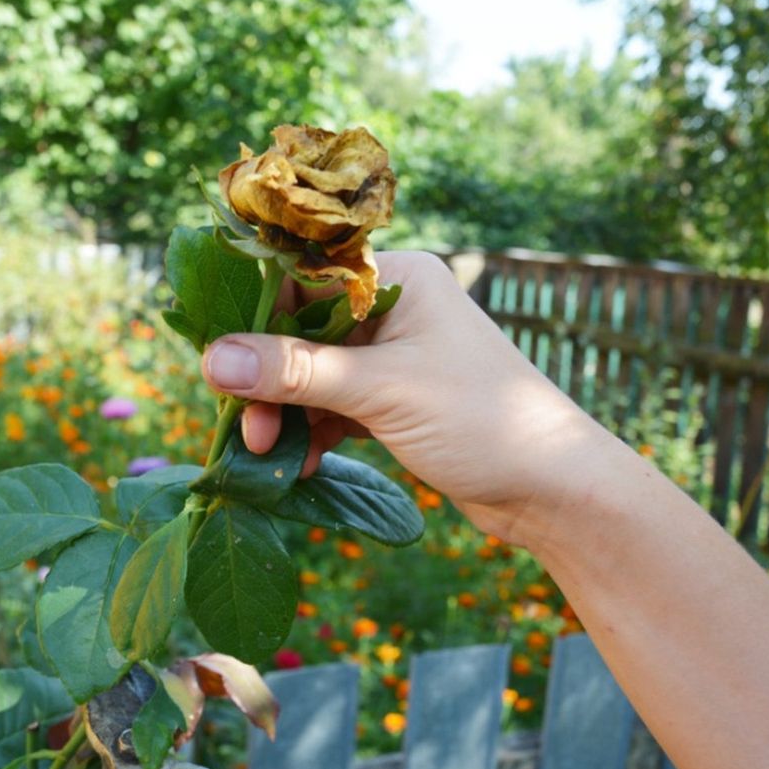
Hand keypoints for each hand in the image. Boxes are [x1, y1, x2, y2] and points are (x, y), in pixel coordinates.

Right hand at [200, 251, 610, 545]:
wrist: (554, 489)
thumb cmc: (480, 421)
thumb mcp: (380, 392)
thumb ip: (295, 373)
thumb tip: (214, 360)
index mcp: (399, 279)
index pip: (301, 281)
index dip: (253, 321)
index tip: (215, 362)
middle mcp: (395, 308)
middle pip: (300, 333)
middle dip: (267, 381)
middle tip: (243, 428)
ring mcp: (394, 357)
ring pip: (313, 376)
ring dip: (286, 413)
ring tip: (266, 453)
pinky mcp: (395, 401)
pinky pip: (334, 407)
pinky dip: (314, 433)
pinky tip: (300, 465)